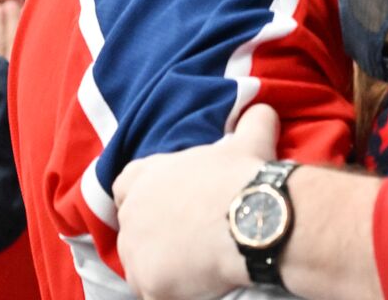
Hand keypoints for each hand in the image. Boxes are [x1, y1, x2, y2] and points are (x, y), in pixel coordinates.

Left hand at [115, 104, 277, 299]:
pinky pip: (155, 290)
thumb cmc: (244, 176)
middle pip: (134, 227)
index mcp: (147, 175)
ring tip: (198, 263)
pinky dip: (173, 289)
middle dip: (156, 233)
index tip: (168, 203)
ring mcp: (136, 250)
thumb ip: (251, 121)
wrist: (252, 219)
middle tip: (191, 237)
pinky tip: (200, 283)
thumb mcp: (251, 139)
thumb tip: (263, 106)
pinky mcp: (148, 281)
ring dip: (163, 264)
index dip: (144, 194)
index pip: (125, 184)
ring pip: (142, 262)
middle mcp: (132, 212)